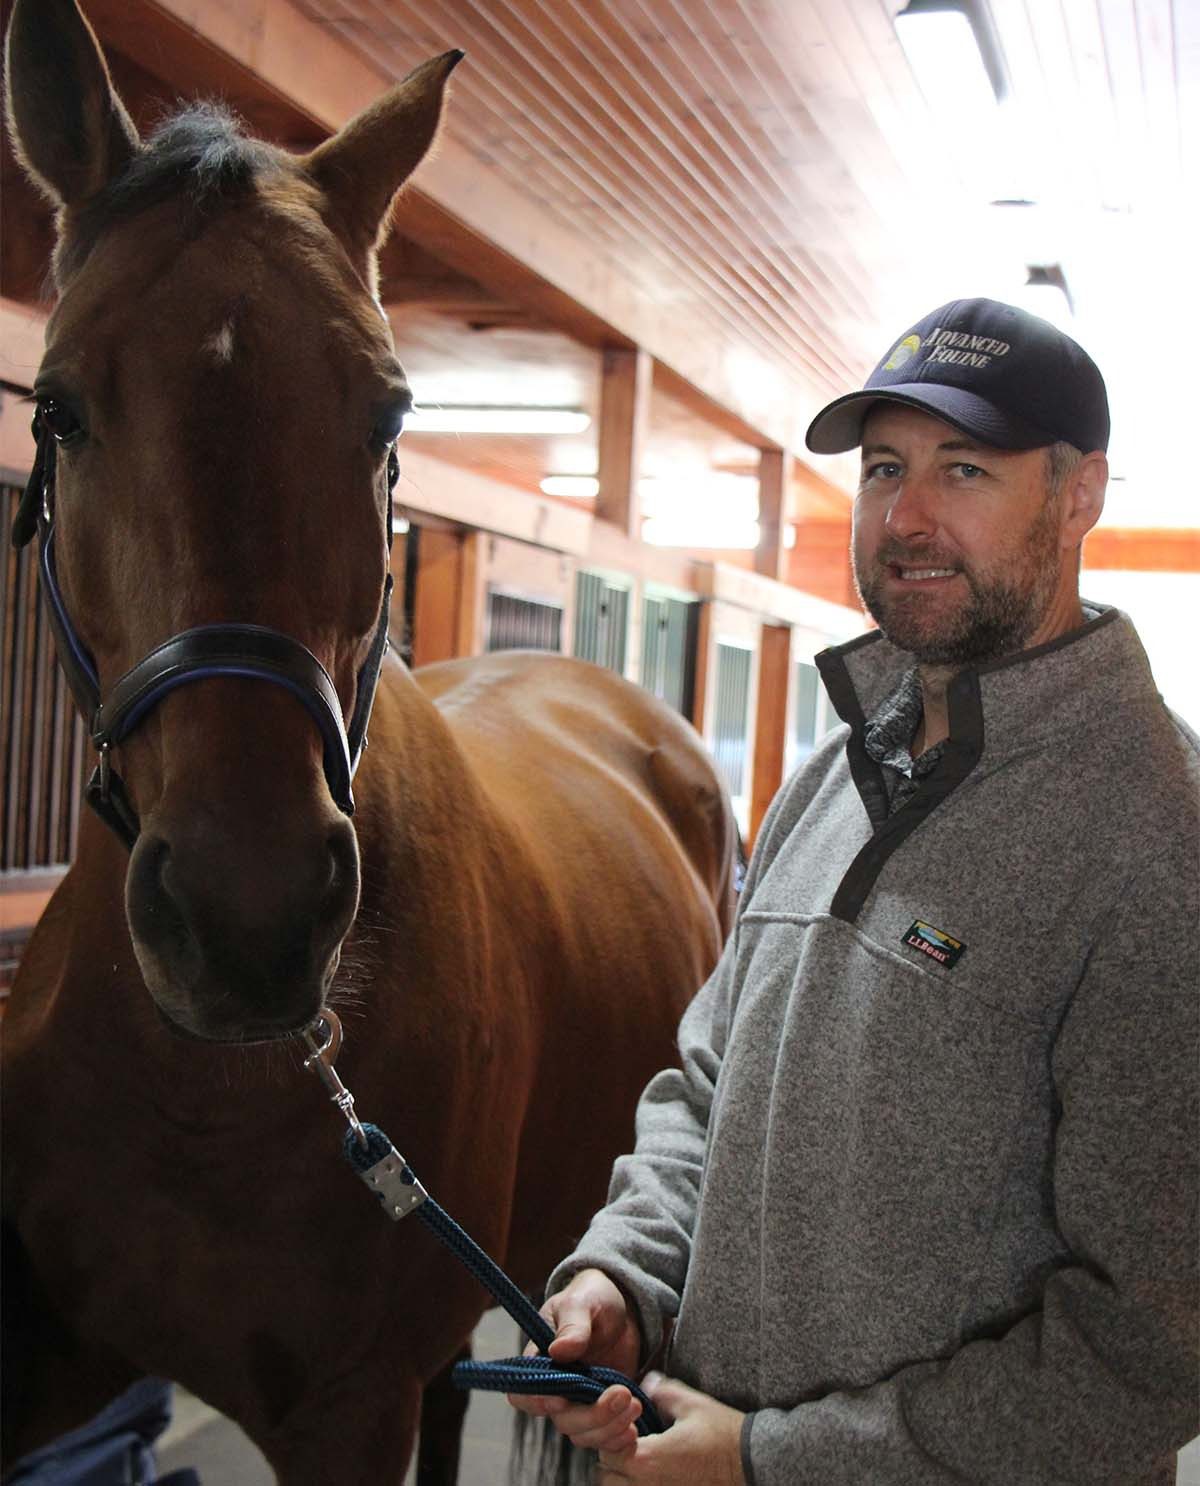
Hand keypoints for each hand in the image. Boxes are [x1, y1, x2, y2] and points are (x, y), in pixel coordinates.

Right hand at [507, 1268, 643, 1452]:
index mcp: (541, 1361)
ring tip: (634, 1406)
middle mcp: (557, 1389)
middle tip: (622, 1395)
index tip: (561, 1399)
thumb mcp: (582, 1303)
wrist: (624, 1309)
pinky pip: (605, 1438)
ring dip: (609, 1427)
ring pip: (584, 1434)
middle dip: (592, 1415)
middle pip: (562, 1420)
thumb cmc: (592, 1298)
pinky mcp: (604, 1411)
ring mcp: (581, 1403)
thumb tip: (559, 1351)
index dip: (536, 1402)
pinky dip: (618, 1440)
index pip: (523, 1393)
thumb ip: (573, 1325)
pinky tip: (634, 1430)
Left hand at [596, 1372, 745, 1484]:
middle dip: (611, 1460)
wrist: (753, 1464)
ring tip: (639, 1458)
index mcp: (648, 1460)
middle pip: (607, 1480)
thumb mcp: (692, 1404)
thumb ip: (663, 1392)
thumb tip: (647, 1382)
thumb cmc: (723, 1435)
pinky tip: (656, 1471)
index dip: (610, 1437)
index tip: (628, 1426)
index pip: (607, 1453)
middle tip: (627, 1442)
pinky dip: (640, 1484)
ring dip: (623, 1476)